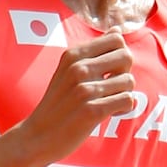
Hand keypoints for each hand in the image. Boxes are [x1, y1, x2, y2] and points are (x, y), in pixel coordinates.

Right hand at [16, 31, 135, 161]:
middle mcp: (79, 68)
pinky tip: (111, 113)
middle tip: (112, 87)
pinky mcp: (92, 110)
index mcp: (73, 54)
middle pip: (127, 57)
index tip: (110, 70)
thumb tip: (117, 30)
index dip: (119, 54)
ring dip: (123, 94)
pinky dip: (124, 108)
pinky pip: (127, 100)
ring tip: (108, 102)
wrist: (37, 136)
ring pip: (129, 81)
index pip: (116, 39)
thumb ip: (94, 50)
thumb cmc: (57, 103)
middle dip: (125, 73)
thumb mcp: (68, 69)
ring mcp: (85, 89)